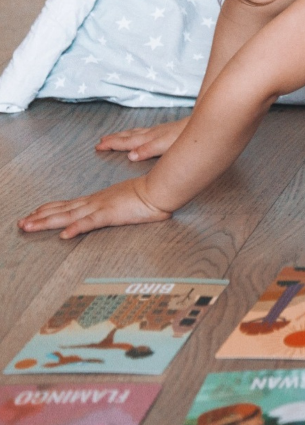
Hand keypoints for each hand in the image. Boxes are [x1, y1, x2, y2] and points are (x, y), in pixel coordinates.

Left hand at [17, 177, 172, 238]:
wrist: (161, 189)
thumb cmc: (151, 194)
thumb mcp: (132, 202)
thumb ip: (125, 208)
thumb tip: (127, 211)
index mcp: (101, 199)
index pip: (70, 205)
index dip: (51, 209)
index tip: (36, 212)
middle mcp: (96, 201)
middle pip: (62, 210)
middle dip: (40, 216)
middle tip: (22, 222)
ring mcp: (101, 207)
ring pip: (68, 216)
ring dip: (47, 221)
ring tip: (29, 226)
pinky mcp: (110, 214)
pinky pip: (90, 223)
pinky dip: (75, 228)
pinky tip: (64, 235)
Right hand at [95, 117, 188, 160]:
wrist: (204, 122)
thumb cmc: (186, 135)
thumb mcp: (166, 145)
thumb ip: (148, 150)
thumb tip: (130, 156)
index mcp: (149, 139)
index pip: (127, 142)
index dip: (112, 144)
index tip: (98, 146)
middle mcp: (152, 133)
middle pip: (129, 136)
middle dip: (114, 139)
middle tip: (101, 141)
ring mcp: (159, 130)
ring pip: (136, 132)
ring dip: (124, 135)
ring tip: (114, 136)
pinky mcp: (167, 130)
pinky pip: (145, 130)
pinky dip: (137, 132)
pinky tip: (140, 133)